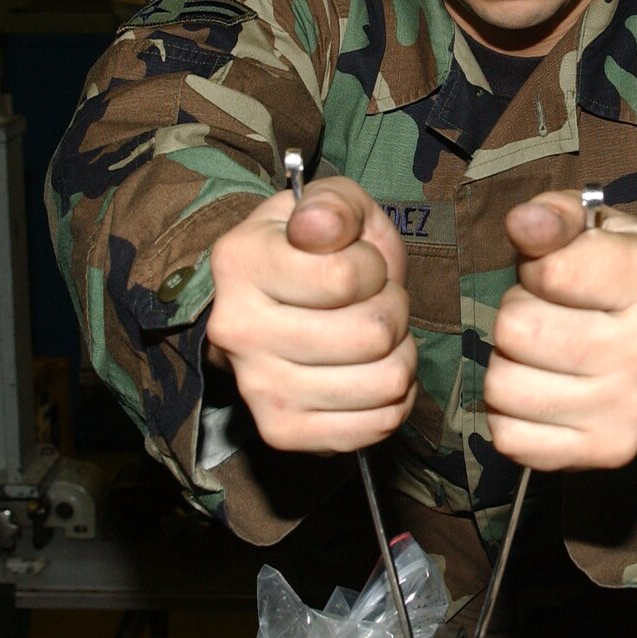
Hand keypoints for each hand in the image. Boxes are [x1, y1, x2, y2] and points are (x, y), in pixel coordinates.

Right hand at [205, 176, 415, 452]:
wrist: (272, 308)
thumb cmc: (316, 253)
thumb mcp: (331, 206)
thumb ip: (334, 205)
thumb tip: (319, 226)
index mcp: (241, 262)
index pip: (346, 278)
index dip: (373, 268)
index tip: (359, 265)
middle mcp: (237, 329)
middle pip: (372, 334)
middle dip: (393, 311)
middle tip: (374, 303)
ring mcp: (257, 388)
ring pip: (384, 382)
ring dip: (400, 355)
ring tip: (375, 338)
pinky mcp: (282, 432)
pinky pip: (379, 425)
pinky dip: (394, 399)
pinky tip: (371, 373)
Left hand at [484, 192, 636, 470]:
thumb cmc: (615, 276)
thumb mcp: (594, 227)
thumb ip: (556, 215)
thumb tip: (523, 225)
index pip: (549, 273)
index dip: (535, 269)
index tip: (556, 275)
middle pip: (517, 329)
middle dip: (517, 315)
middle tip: (548, 317)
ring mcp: (632, 409)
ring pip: (503, 385)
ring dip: (508, 365)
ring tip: (543, 354)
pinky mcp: (607, 451)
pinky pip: (508, 437)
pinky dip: (509, 415)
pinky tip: (541, 393)